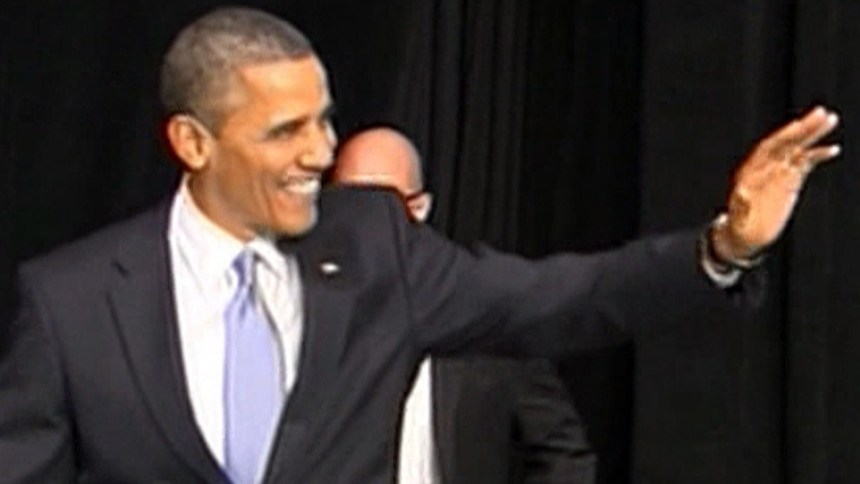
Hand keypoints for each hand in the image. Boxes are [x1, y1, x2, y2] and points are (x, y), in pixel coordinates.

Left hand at [713, 106, 840, 262]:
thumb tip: (742, 194)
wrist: (744, 235)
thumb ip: (740, 205)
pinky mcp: (789, 181)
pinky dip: (817, 155)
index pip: (769, 148)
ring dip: (812, 134)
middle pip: (785, 143)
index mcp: (751, 172)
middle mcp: (765, 168)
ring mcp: (778, 173)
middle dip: (803, 129)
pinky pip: (804, 164)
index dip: (783, 137)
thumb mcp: (737, 219)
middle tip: (822, 113)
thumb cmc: (738, 228)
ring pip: (797, 149)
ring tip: (830, 119)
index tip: (798, 126)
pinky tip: (832, 149)